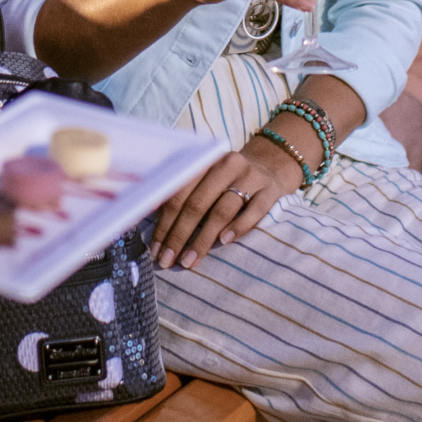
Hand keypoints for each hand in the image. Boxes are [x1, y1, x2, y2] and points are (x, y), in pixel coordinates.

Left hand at [151, 134, 304, 269]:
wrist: (271, 167)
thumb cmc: (227, 181)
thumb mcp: (205, 179)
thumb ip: (182, 193)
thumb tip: (150, 214)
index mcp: (205, 161)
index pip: (179, 193)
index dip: (165, 223)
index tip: (156, 249)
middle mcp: (227, 165)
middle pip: (198, 203)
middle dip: (179, 235)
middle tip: (168, 260)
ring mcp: (251, 177)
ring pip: (223, 210)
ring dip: (203, 239)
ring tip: (190, 260)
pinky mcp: (271, 191)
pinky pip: (255, 210)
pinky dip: (239, 226)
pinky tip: (224, 242)